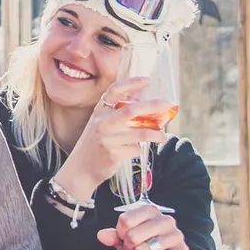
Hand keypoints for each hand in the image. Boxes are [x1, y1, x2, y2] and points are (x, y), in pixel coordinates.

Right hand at [53, 76, 169, 204]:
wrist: (80, 169)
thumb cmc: (95, 143)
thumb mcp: (103, 123)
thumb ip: (120, 108)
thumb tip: (141, 92)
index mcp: (99, 111)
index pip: (114, 90)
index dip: (132, 83)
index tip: (148, 80)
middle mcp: (102, 123)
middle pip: (131, 109)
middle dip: (153, 105)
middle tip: (168, 104)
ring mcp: (107, 139)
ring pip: (140, 133)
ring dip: (156, 134)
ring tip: (162, 136)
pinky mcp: (114, 154)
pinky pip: (136, 149)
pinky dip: (139, 149)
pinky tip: (136, 150)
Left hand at [100, 200, 190, 249]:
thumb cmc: (144, 249)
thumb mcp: (125, 240)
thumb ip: (114, 236)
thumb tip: (101, 235)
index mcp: (151, 210)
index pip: (125, 220)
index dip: (120, 235)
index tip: (126, 240)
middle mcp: (166, 220)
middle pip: (133, 235)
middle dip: (130, 248)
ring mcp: (176, 235)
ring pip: (144, 249)